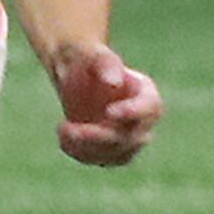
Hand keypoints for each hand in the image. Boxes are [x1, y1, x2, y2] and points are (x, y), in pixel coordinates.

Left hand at [48, 42, 162, 165]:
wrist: (74, 74)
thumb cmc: (87, 60)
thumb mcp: (93, 54)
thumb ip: (105, 63)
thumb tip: (113, 82)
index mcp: (146, 94)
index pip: (150, 108)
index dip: (133, 113)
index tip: (109, 112)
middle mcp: (143, 120)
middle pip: (132, 138)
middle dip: (101, 136)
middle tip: (69, 127)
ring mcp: (128, 139)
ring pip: (117, 154)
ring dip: (89, 148)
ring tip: (63, 128)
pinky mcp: (111, 150)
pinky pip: (100, 159)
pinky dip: (80, 152)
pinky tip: (63, 135)